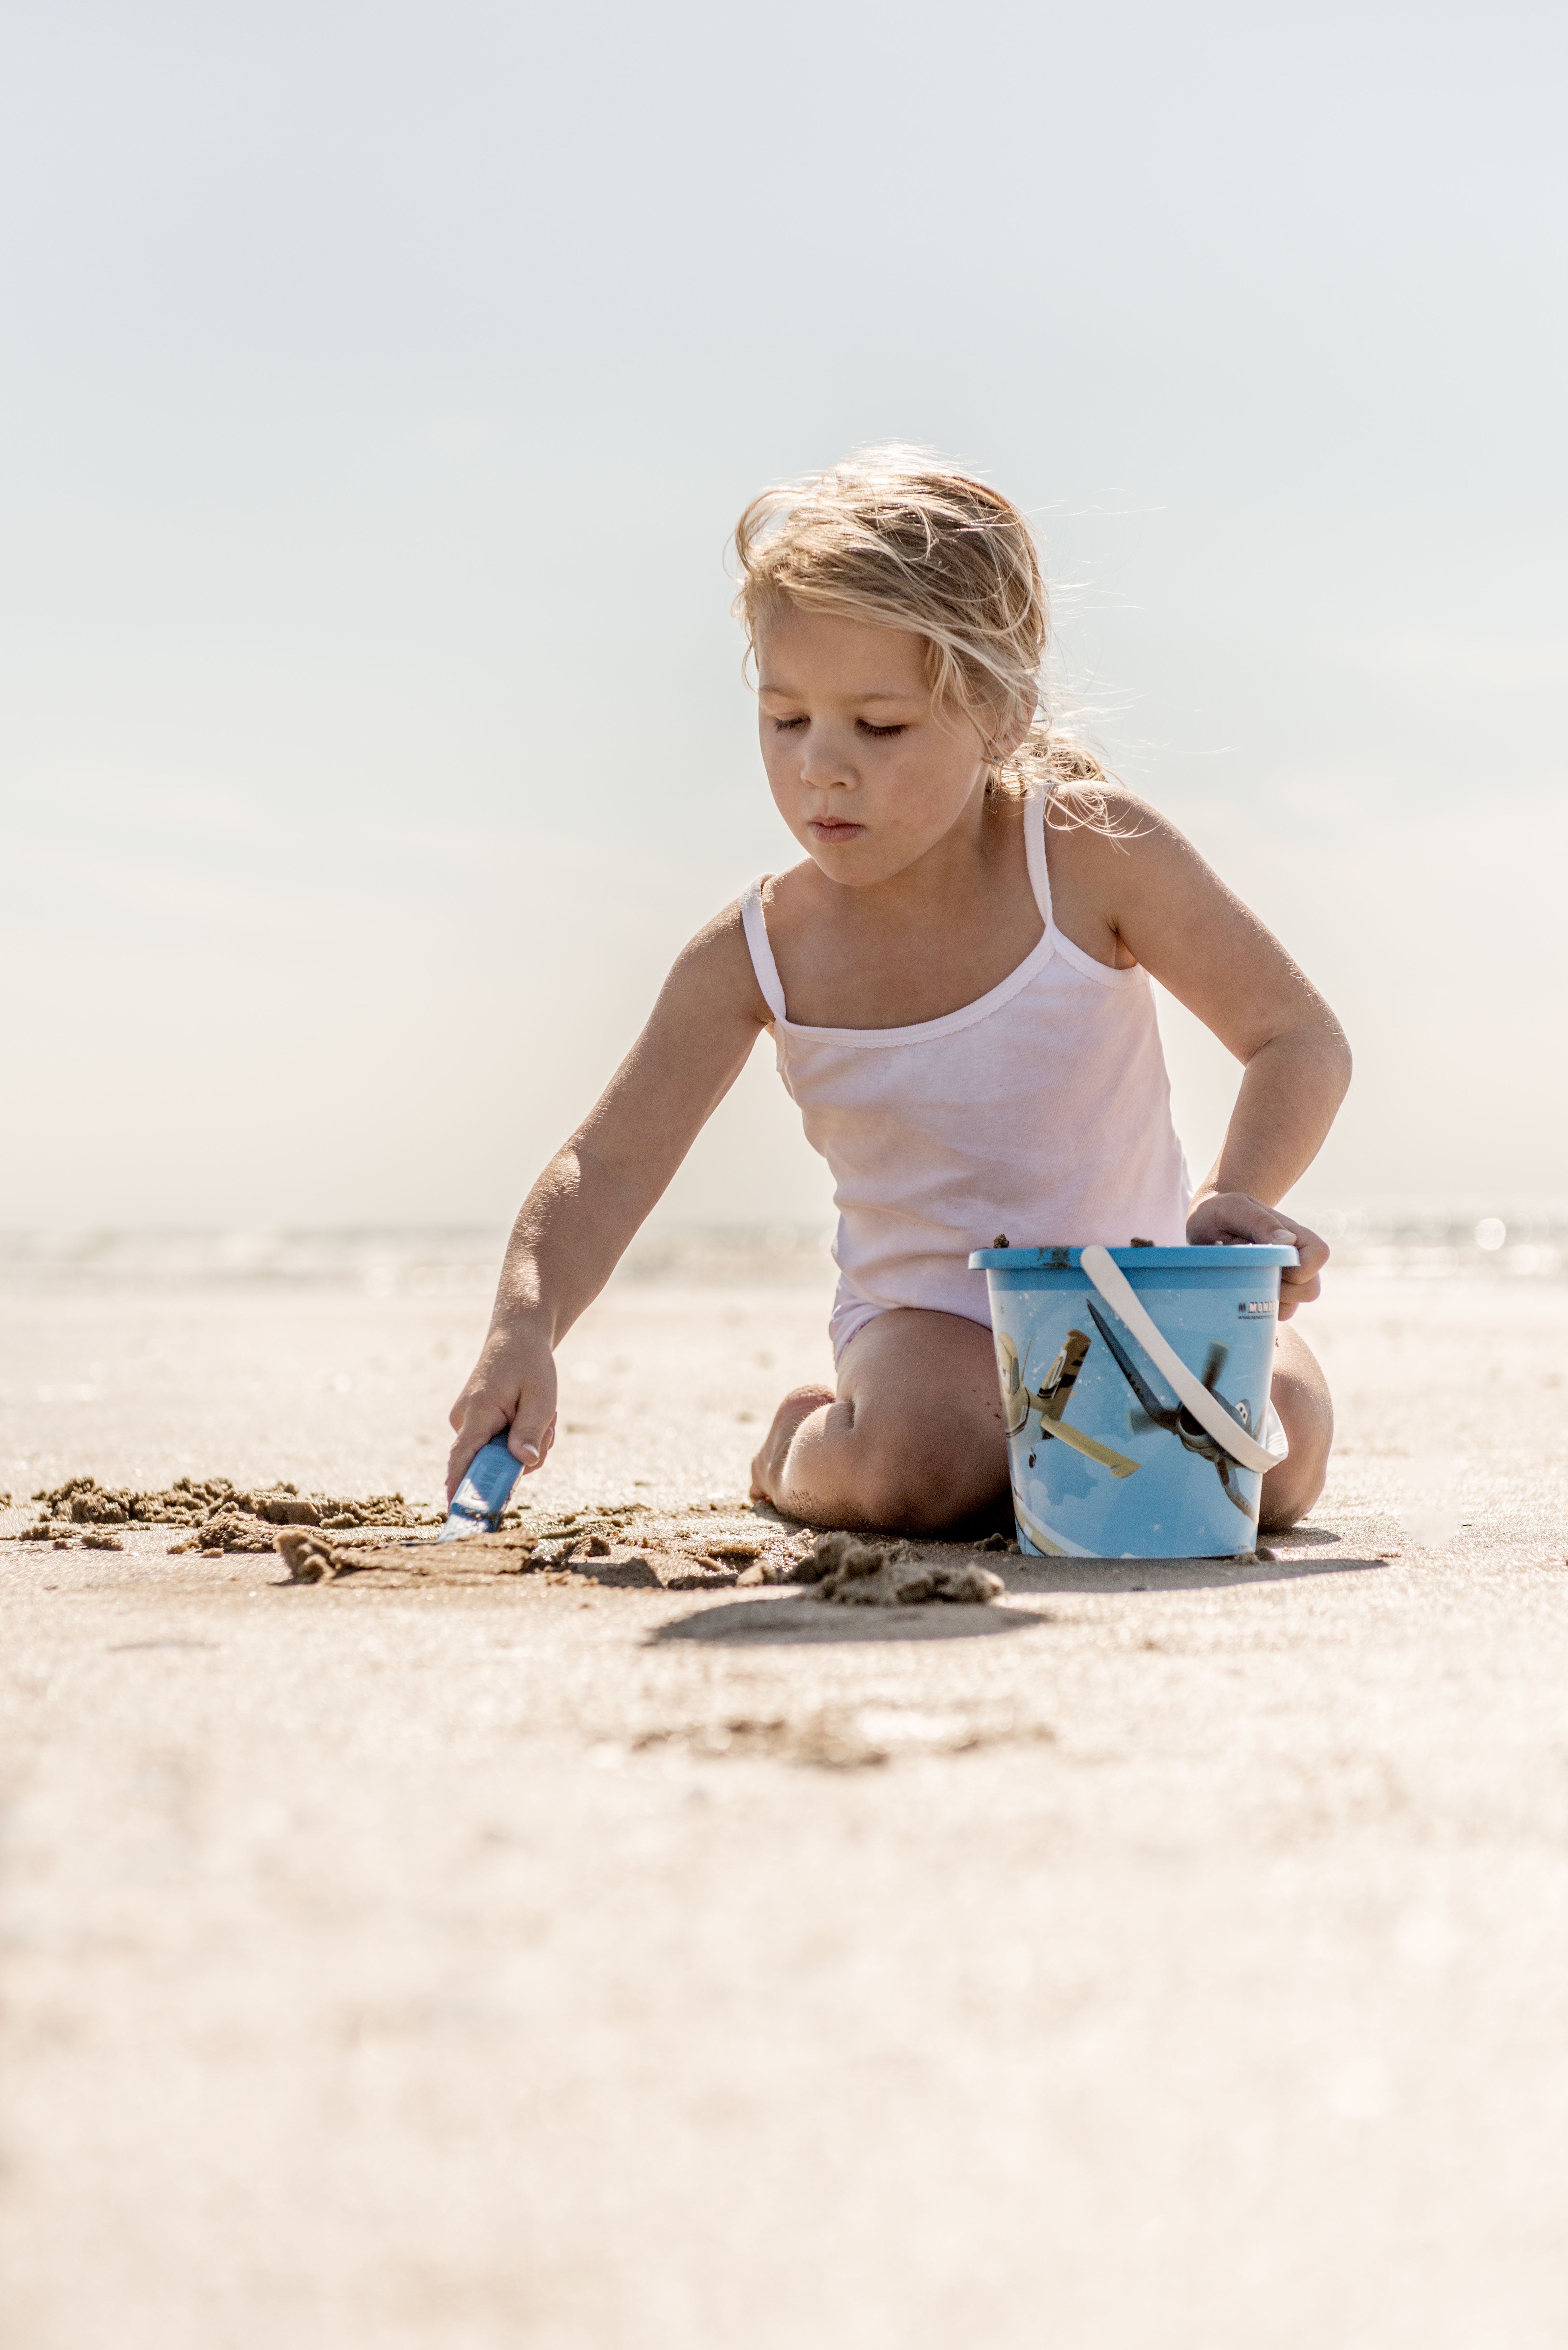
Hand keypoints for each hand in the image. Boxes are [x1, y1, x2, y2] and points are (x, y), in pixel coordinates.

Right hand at [446, 1321, 558, 1499]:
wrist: (516, 1336)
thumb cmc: (530, 1363)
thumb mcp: (541, 1397)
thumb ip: (530, 1431)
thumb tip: (524, 1464)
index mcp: (478, 1413)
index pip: (463, 1459)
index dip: (460, 1489)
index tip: (459, 1515)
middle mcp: (464, 1420)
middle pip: (492, 1463)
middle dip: (524, 1455)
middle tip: (546, 1425)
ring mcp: (467, 1422)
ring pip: (500, 1455)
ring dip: (526, 1443)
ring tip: (539, 1412)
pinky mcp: (475, 1424)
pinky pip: (499, 1446)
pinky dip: (519, 1437)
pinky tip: (529, 1414)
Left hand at [1185, 1191, 1327, 1318]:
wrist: (1203, 1225)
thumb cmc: (1220, 1212)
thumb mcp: (1233, 1208)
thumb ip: (1259, 1221)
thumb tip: (1288, 1240)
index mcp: (1294, 1235)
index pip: (1318, 1255)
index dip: (1300, 1267)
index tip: (1270, 1261)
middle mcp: (1294, 1261)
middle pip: (1310, 1289)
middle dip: (1281, 1290)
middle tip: (1250, 1274)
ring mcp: (1282, 1281)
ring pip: (1291, 1307)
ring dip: (1265, 1301)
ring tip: (1239, 1281)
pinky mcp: (1267, 1296)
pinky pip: (1272, 1316)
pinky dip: (1255, 1310)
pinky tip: (1237, 1292)